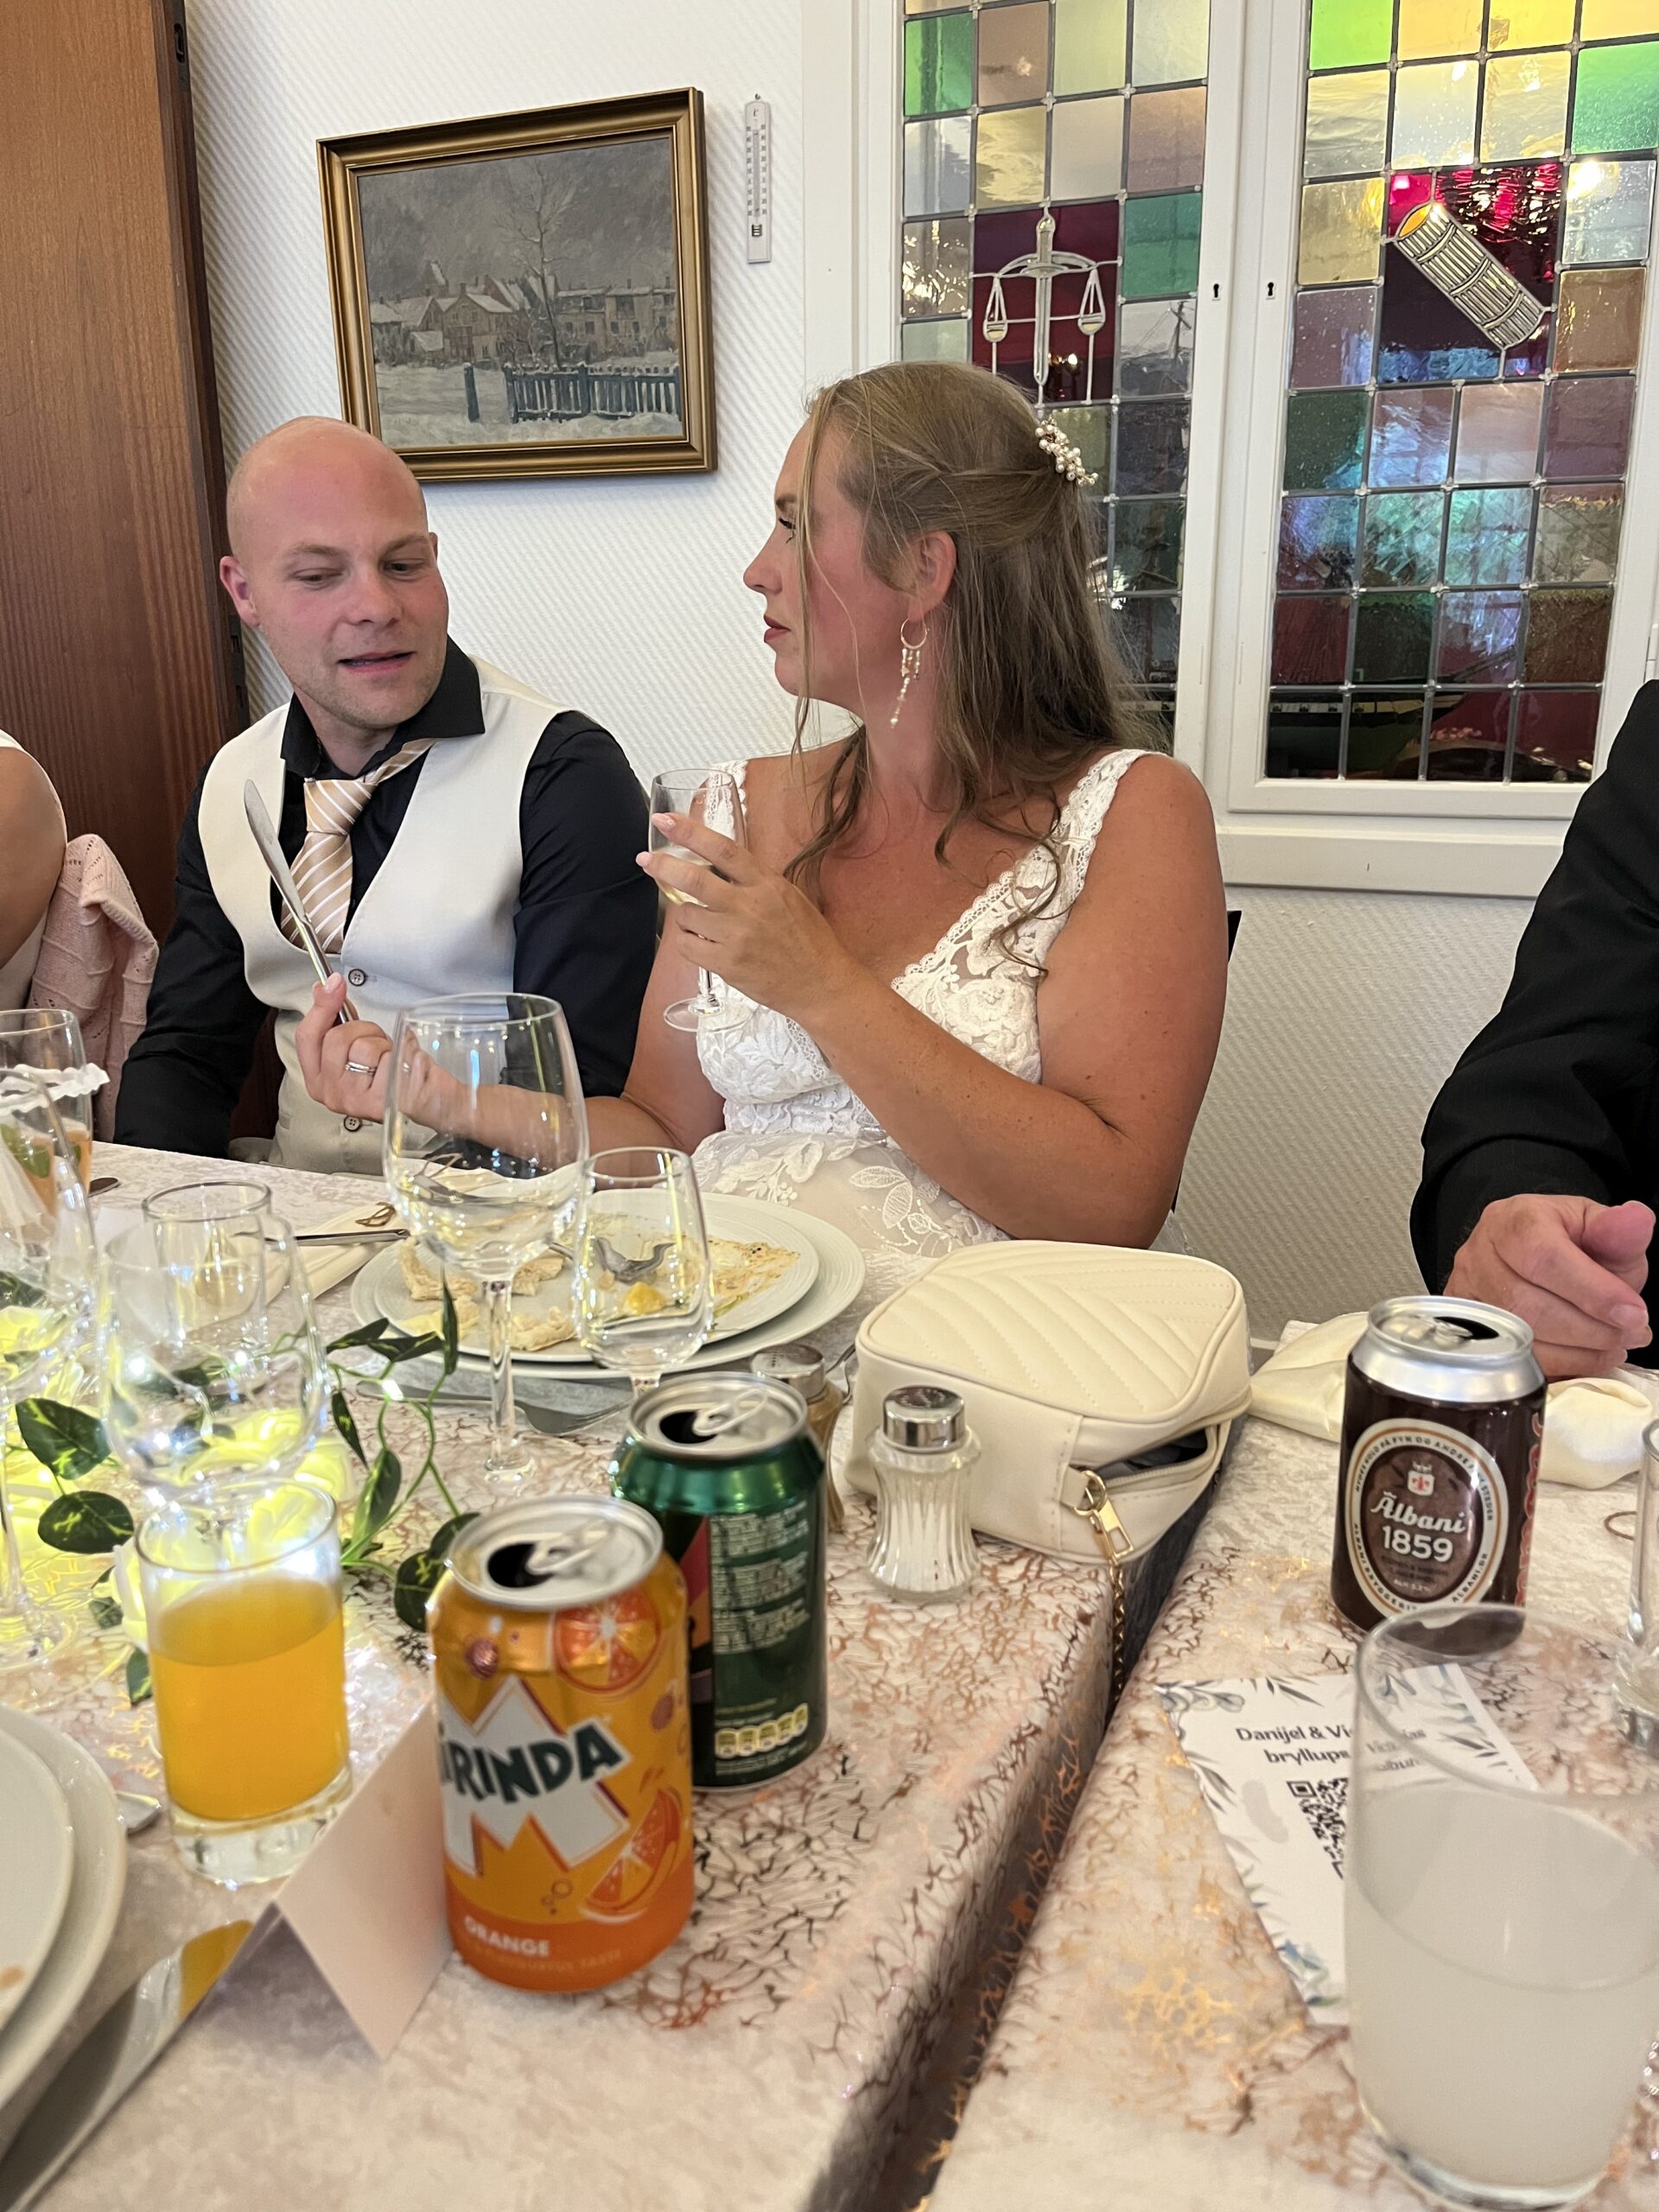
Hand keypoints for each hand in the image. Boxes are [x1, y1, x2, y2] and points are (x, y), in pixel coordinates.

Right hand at [293, 976, 393, 1123]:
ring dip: (383, 1044)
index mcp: (319, 1080)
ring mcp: (352, 1100)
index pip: (306, 1037)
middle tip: (378, 1041)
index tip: (334, 984)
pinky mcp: (376, 1103)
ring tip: (391, 1059)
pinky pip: (386, 1060)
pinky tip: (403, 1069)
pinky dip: (401, 1056)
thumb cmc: (396, 1072)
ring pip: (362, 1048)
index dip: (320, 1007)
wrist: (431, 1097)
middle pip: (336, 1038)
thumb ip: (339, 1019)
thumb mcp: (361, 1044)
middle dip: (363, 1029)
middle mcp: (331, 1094)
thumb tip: (326, 988)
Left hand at [637, 811, 863, 1024]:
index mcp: (766, 884)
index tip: (665, 820)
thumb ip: (755, 881)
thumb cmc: (808, 940)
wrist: (821, 983)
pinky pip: (687, 946)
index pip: (723, 849)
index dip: (690, 832)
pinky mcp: (727, 964)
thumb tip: (719, 865)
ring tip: (701, 921)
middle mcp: (749, 906)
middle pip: (694, 879)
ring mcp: (736, 937)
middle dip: (664, 867)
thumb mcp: (788, 897)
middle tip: (646, 862)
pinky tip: (701, 941)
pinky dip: (687, 941)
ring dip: (685, 914)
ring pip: (686, 915)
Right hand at [1445, 1193, 1654, 1378]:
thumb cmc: (1568, 1243)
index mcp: (1513, 1220)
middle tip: (1631, 1333)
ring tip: (1614, 1344)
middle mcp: (1479, 1255)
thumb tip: (1637, 1220)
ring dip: (1578, 1350)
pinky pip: (1513, 1360)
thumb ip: (1619, 1232)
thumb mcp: (1599, 1231)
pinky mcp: (1468, 1329)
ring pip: (1518, 1338)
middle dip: (1589, 1328)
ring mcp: (1468, 1294)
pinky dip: (1560, 1364)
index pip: (1544, 1258)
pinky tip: (1587, 1355)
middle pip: (1527, 1304)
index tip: (1633, 1313)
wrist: (1536, 1257)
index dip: (1592, 1291)